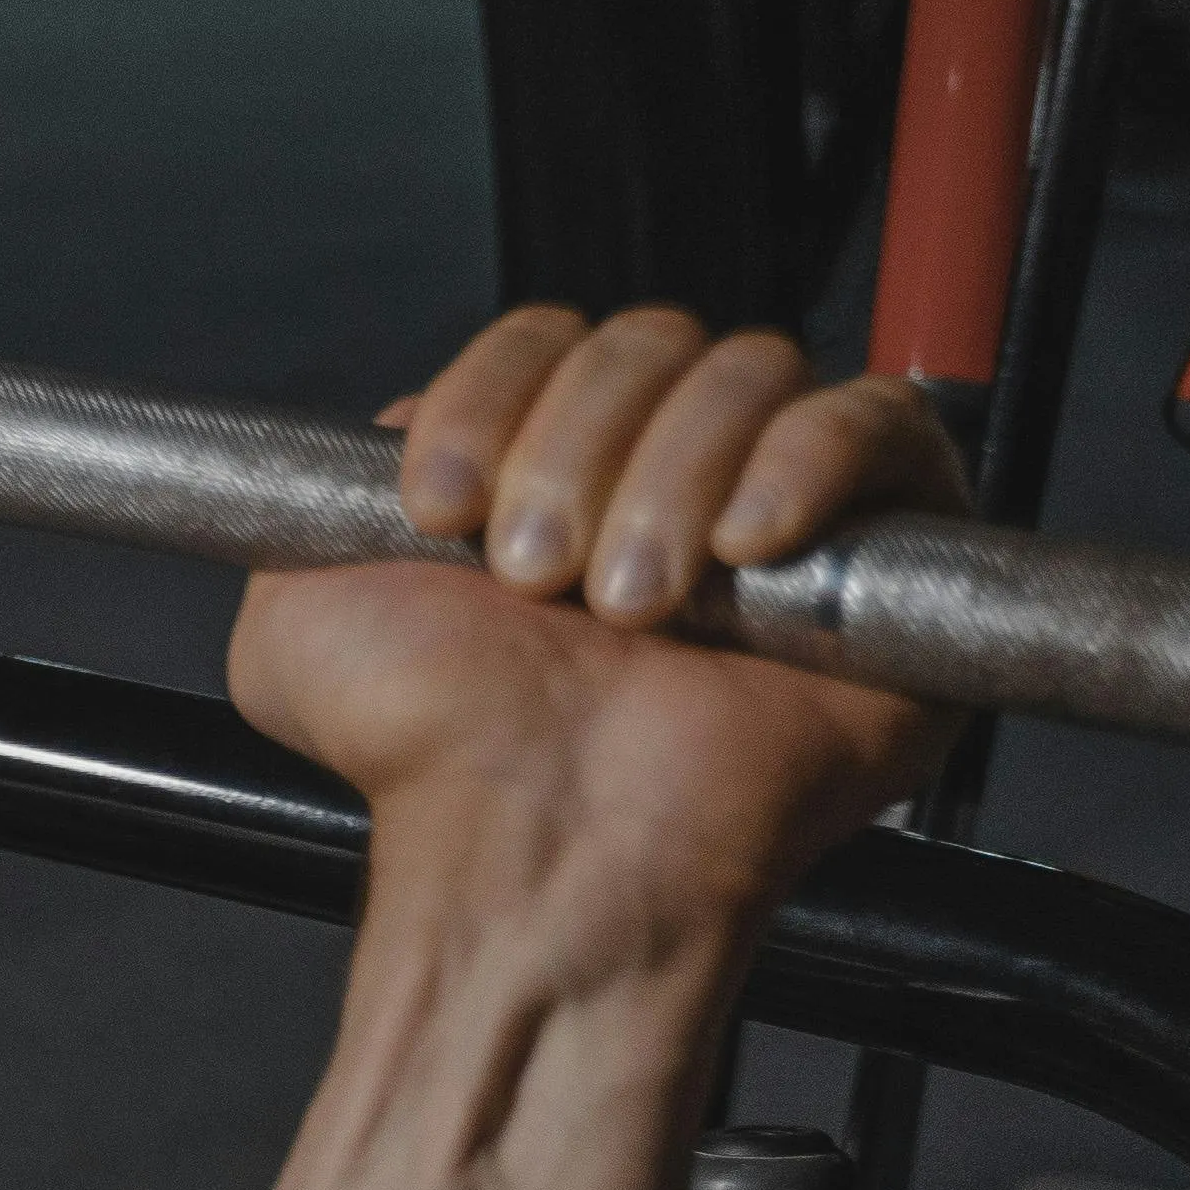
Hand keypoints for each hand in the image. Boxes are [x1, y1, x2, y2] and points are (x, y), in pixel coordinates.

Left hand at [229, 309, 965, 910]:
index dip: (491, 398)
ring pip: (750, 370)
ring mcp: (781, 506)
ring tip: (632, 610)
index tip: (441, 507)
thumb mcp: (296, 630)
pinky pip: (879, 421)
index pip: (547, 339)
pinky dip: (803, 461)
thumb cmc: (435, 760)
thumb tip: (377, 446)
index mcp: (547, 471)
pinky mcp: (893, 547)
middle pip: (648, 342)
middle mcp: (664, 475)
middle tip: (540, 581)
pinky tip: (745, 550)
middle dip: (575, 454)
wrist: (534, 849)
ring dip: (669, 481)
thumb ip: (315, 514)